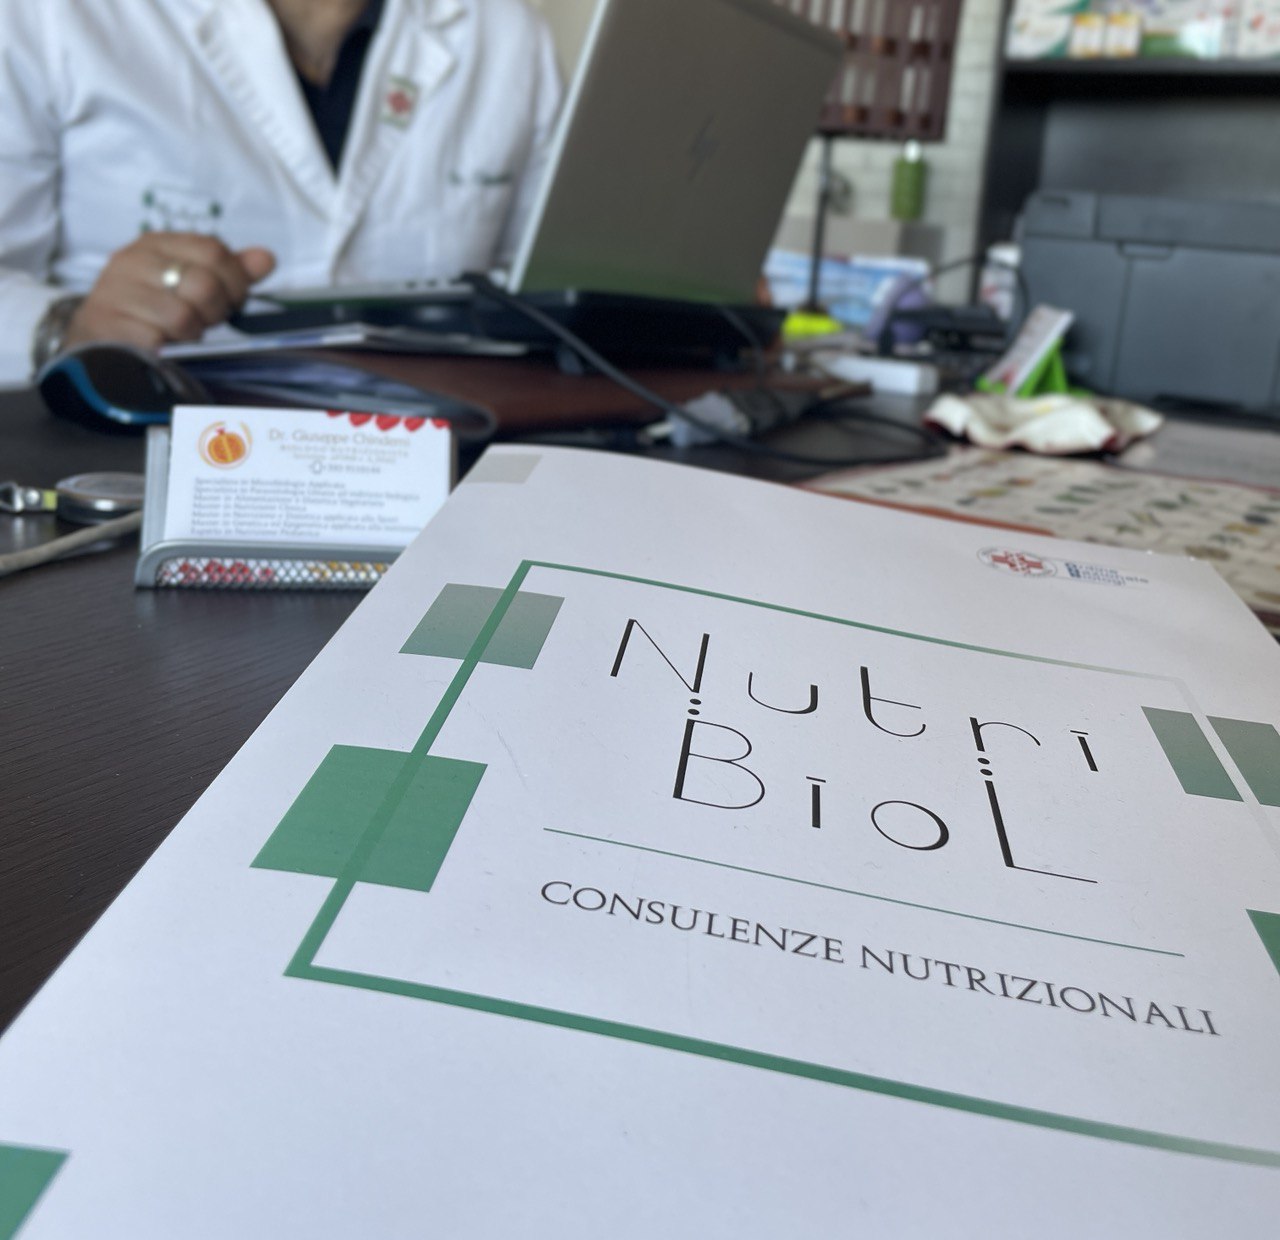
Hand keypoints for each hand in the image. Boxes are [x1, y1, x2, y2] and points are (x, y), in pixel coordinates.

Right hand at [64, 232, 275, 351]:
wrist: (98, 341)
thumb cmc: (153, 311)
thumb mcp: (192, 284)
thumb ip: (230, 272)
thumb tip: (266, 258)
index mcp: (158, 243)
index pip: (215, 251)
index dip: (234, 282)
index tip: (230, 302)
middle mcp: (133, 260)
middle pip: (204, 284)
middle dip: (215, 311)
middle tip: (203, 322)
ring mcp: (116, 292)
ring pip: (183, 316)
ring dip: (191, 334)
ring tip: (178, 334)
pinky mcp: (107, 325)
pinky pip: (158, 340)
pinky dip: (168, 349)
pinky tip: (160, 346)